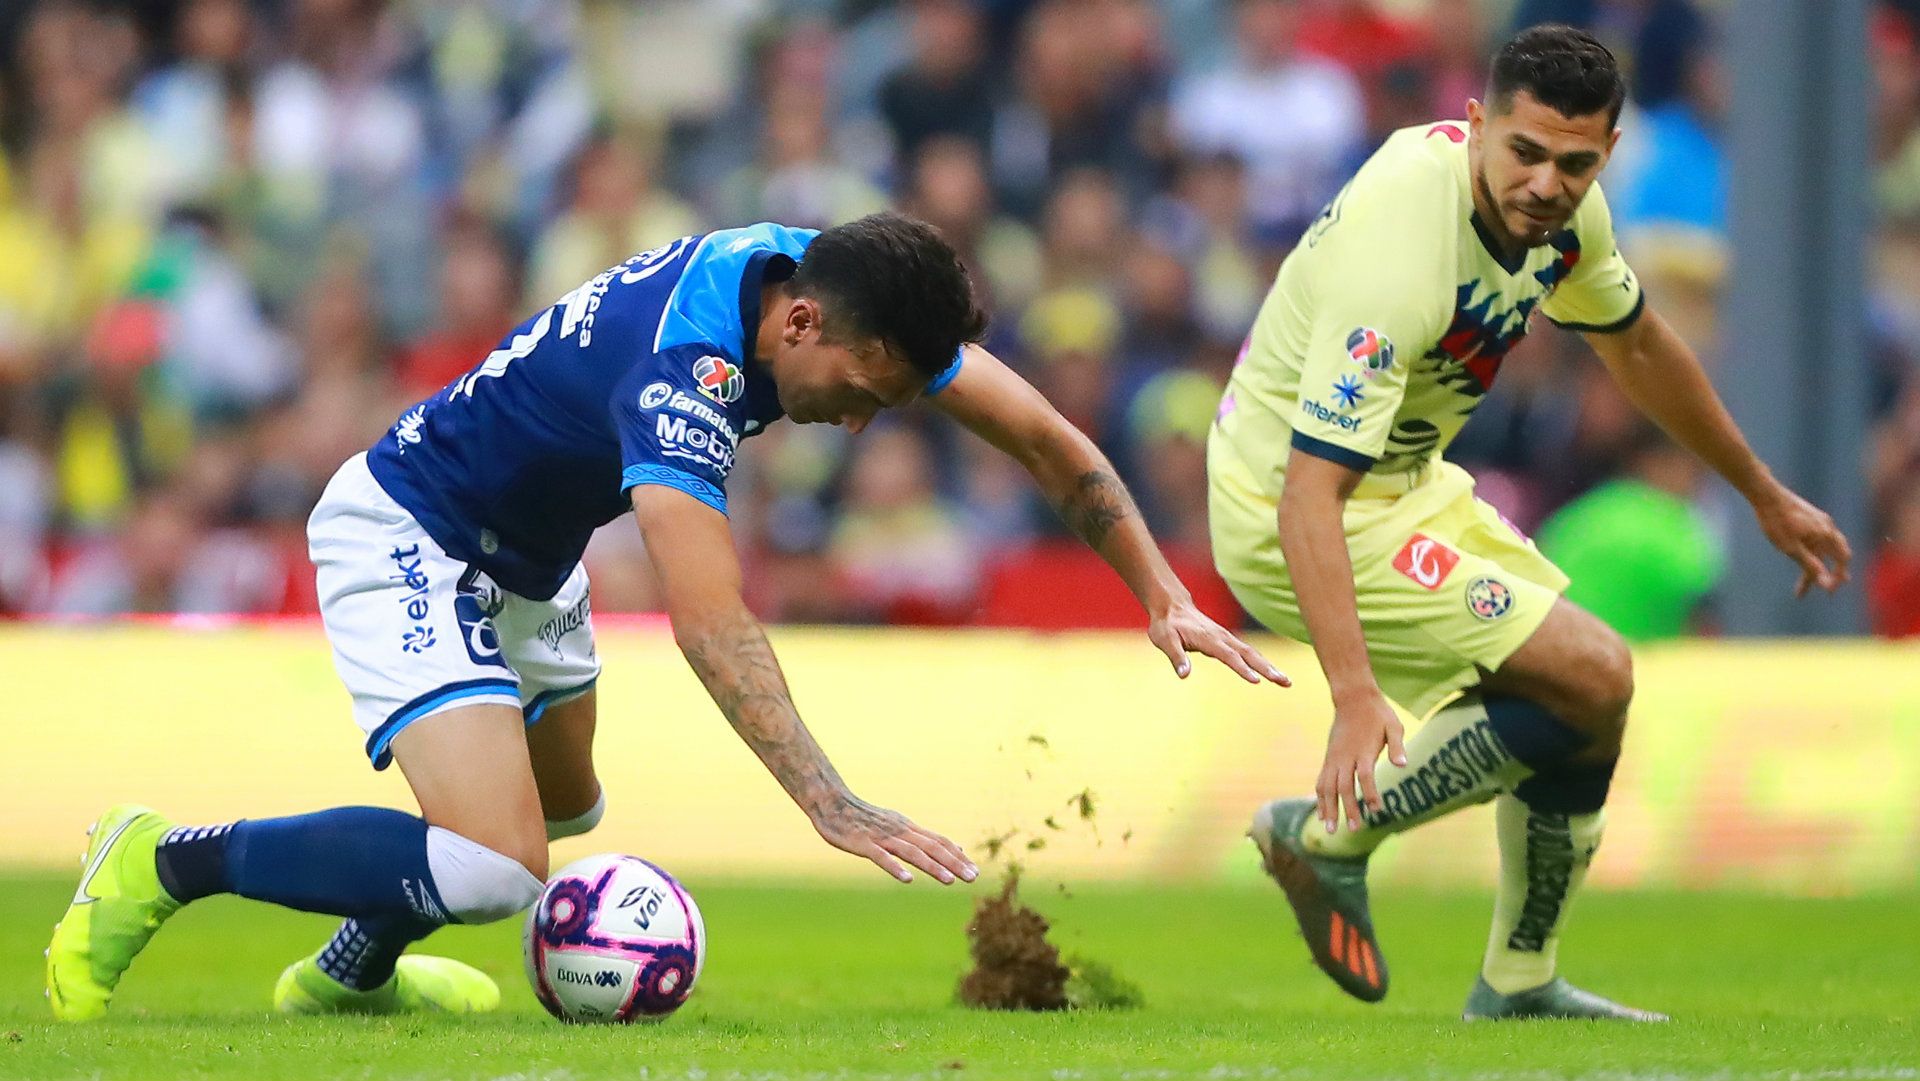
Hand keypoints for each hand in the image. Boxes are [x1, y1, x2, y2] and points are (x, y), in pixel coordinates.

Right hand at [810, 795, 977, 884]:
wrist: (833, 803)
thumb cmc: (865, 818)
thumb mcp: (898, 824)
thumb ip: (924, 838)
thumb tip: (955, 847)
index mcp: (908, 828)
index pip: (939, 842)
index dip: (957, 857)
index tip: (975, 871)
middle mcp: (900, 831)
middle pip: (932, 848)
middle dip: (953, 863)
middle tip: (972, 878)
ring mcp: (882, 837)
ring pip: (912, 853)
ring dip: (933, 867)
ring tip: (950, 880)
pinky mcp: (864, 844)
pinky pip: (882, 857)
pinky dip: (895, 867)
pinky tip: (907, 879)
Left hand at [1148, 599, 1291, 685]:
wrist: (1171, 606)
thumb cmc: (1166, 625)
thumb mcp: (1165, 640)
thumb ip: (1176, 657)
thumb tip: (1184, 675)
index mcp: (1208, 639)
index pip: (1229, 656)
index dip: (1242, 668)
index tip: (1257, 680)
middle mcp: (1222, 637)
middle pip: (1249, 654)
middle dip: (1267, 668)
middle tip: (1285, 682)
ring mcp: (1226, 638)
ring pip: (1252, 653)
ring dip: (1269, 666)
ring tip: (1285, 681)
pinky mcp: (1227, 640)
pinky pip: (1247, 652)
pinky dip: (1261, 662)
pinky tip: (1271, 672)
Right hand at [1315, 689, 1406, 833]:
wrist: (1352, 698)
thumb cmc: (1377, 713)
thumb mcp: (1394, 726)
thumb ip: (1397, 746)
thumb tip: (1403, 765)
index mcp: (1363, 749)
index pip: (1365, 775)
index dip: (1369, 793)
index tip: (1377, 810)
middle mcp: (1345, 756)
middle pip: (1343, 786)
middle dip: (1348, 809)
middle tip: (1354, 830)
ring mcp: (1334, 758)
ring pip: (1327, 787)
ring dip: (1328, 809)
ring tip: (1330, 830)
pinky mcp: (1328, 759)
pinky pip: (1321, 782)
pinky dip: (1320, 799)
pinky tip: (1322, 815)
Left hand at [1752, 482, 1851, 597]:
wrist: (1765, 494)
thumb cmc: (1776, 522)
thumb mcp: (1791, 548)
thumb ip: (1810, 565)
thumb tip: (1827, 584)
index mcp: (1826, 535)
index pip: (1840, 562)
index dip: (1835, 579)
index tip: (1828, 593)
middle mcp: (1828, 527)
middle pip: (1839, 553)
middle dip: (1836, 571)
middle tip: (1831, 586)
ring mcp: (1821, 519)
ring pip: (1830, 544)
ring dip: (1825, 561)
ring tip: (1819, 574)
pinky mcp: (1811, 515)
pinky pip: (1822, 536)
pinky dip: (1819, 549)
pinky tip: (1811, 551)